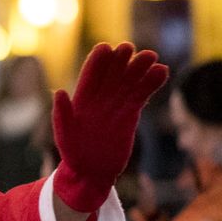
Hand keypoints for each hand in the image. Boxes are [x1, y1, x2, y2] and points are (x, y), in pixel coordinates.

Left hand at [52, 43, 167, 213]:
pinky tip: (162, 72)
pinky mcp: (131, 113)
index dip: (98, 61)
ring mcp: (116, 104)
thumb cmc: (74, 154)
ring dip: (140, 68)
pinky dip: (151, 84)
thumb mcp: (64, 136)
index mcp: (82, 99)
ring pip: (130, 81)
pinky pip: (142, 94)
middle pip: (112, 73)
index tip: (106, 48)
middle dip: (120, 60)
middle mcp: (100, 98)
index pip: (90, 75)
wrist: (92, 172)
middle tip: (130, 48)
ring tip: (152, 56)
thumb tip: (58, 91)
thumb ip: (62, 114)